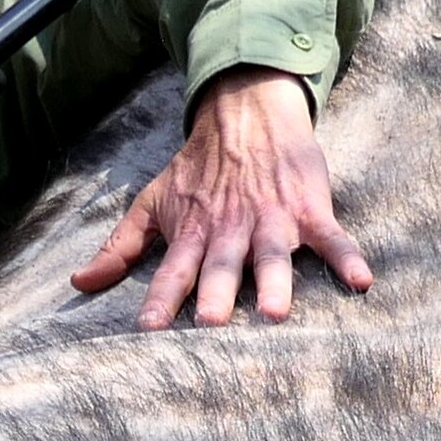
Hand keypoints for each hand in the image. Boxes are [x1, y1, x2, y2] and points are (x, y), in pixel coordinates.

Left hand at [72, 66, 373, 326]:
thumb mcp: (153, 202)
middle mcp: (230, 231)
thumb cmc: (198, 169)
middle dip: (216, 293)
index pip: (172, 271)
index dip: (160, 298)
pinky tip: (361, 281)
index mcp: (193, 233)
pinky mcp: (309, 210)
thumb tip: (79, 284)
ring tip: (275, 313)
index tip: (148, 330)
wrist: (248, 111)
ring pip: (273, 256)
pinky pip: (331, 238)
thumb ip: (120, 246)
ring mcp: (272, 221)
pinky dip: (347, 257)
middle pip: (221, 267)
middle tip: (210, 323)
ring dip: (273, 282)